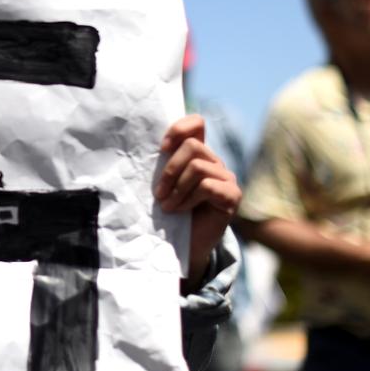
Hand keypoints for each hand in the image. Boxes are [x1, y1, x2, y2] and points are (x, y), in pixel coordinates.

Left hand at [154, 114, 240, 284]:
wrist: (183, 246)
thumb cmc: (169, 214)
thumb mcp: (162, 184)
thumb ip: (160, 165)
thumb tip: (136, 146)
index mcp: (197, 155)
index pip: (196, 124)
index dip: (179, 129)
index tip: (162, 149)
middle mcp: (215, 163)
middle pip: (193, 146)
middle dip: (170, 170)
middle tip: (159, 194)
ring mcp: (226, 178)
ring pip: (197, 166)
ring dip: (177, 188)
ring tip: (168, 206)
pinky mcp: (232, 196)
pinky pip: (207, 185)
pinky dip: (188, 199)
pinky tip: (181, 210)